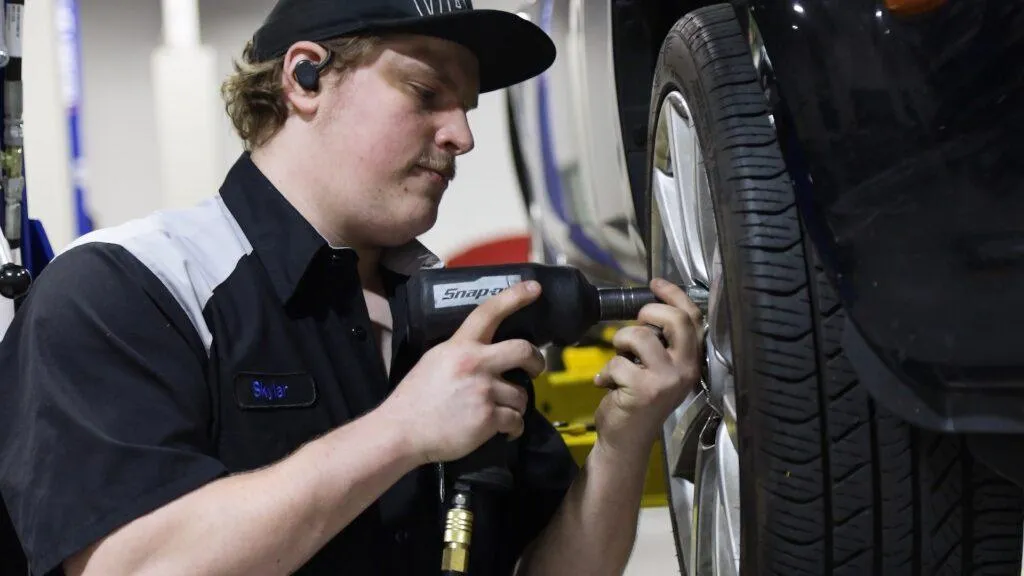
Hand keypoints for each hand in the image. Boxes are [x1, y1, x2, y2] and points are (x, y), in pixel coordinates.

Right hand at [380, 280, 546, 465]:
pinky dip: (512, 428)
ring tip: (501, 412)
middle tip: (535, 368)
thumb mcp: (435, 361)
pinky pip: (515, 421)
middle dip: (536, 360)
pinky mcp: (489, 417)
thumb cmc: (416, 398)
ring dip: (515, 405)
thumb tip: (486, 353)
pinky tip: (504, 430)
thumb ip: (461, 353)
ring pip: (521, 395)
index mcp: (459, 346)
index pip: (488, 312)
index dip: (514, 297)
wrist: (402, 431)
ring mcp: (484, 390)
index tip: (534, 287)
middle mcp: (475, 363)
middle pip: (523, 350)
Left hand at [593, 278, 703, 453]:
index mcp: (692, 361)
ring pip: (640, 336)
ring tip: (617, 360)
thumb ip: (661, 343)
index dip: (675, 295)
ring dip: (620, 342)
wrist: (626, 440)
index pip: (693, 319)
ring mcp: (667, 380)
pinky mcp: (645, 390)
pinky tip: (606, 384)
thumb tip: (648, 309)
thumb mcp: (658, 369)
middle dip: (649, 311)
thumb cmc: (639, 400)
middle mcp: (686, 369)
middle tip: (635, 321)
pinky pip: (617, 362)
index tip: (655, 283)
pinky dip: (606, 371)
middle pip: (675, 320)